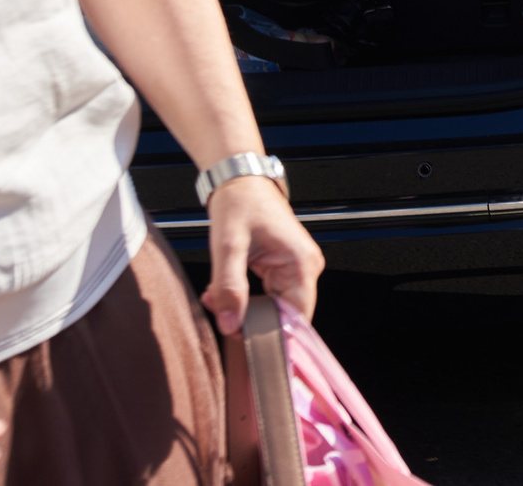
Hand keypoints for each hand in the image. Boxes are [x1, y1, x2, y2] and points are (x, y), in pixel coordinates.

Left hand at [202, 174, 325, 335]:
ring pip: (274, 308)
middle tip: (219, 310)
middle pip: (285, 316)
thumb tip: (231, 325)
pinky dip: (245, 298)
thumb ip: (229, 288)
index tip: (242, 339)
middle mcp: (306, 268)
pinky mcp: (285, 268)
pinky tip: (224, 290)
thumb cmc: (240, 205)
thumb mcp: (228, 246)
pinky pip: (269, 296)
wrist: (241, 182)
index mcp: (301, 263)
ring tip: (217, 296)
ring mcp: (297, 269)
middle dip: (250, 320)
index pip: (297, 318)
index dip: (272, 334)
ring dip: (244, 309)